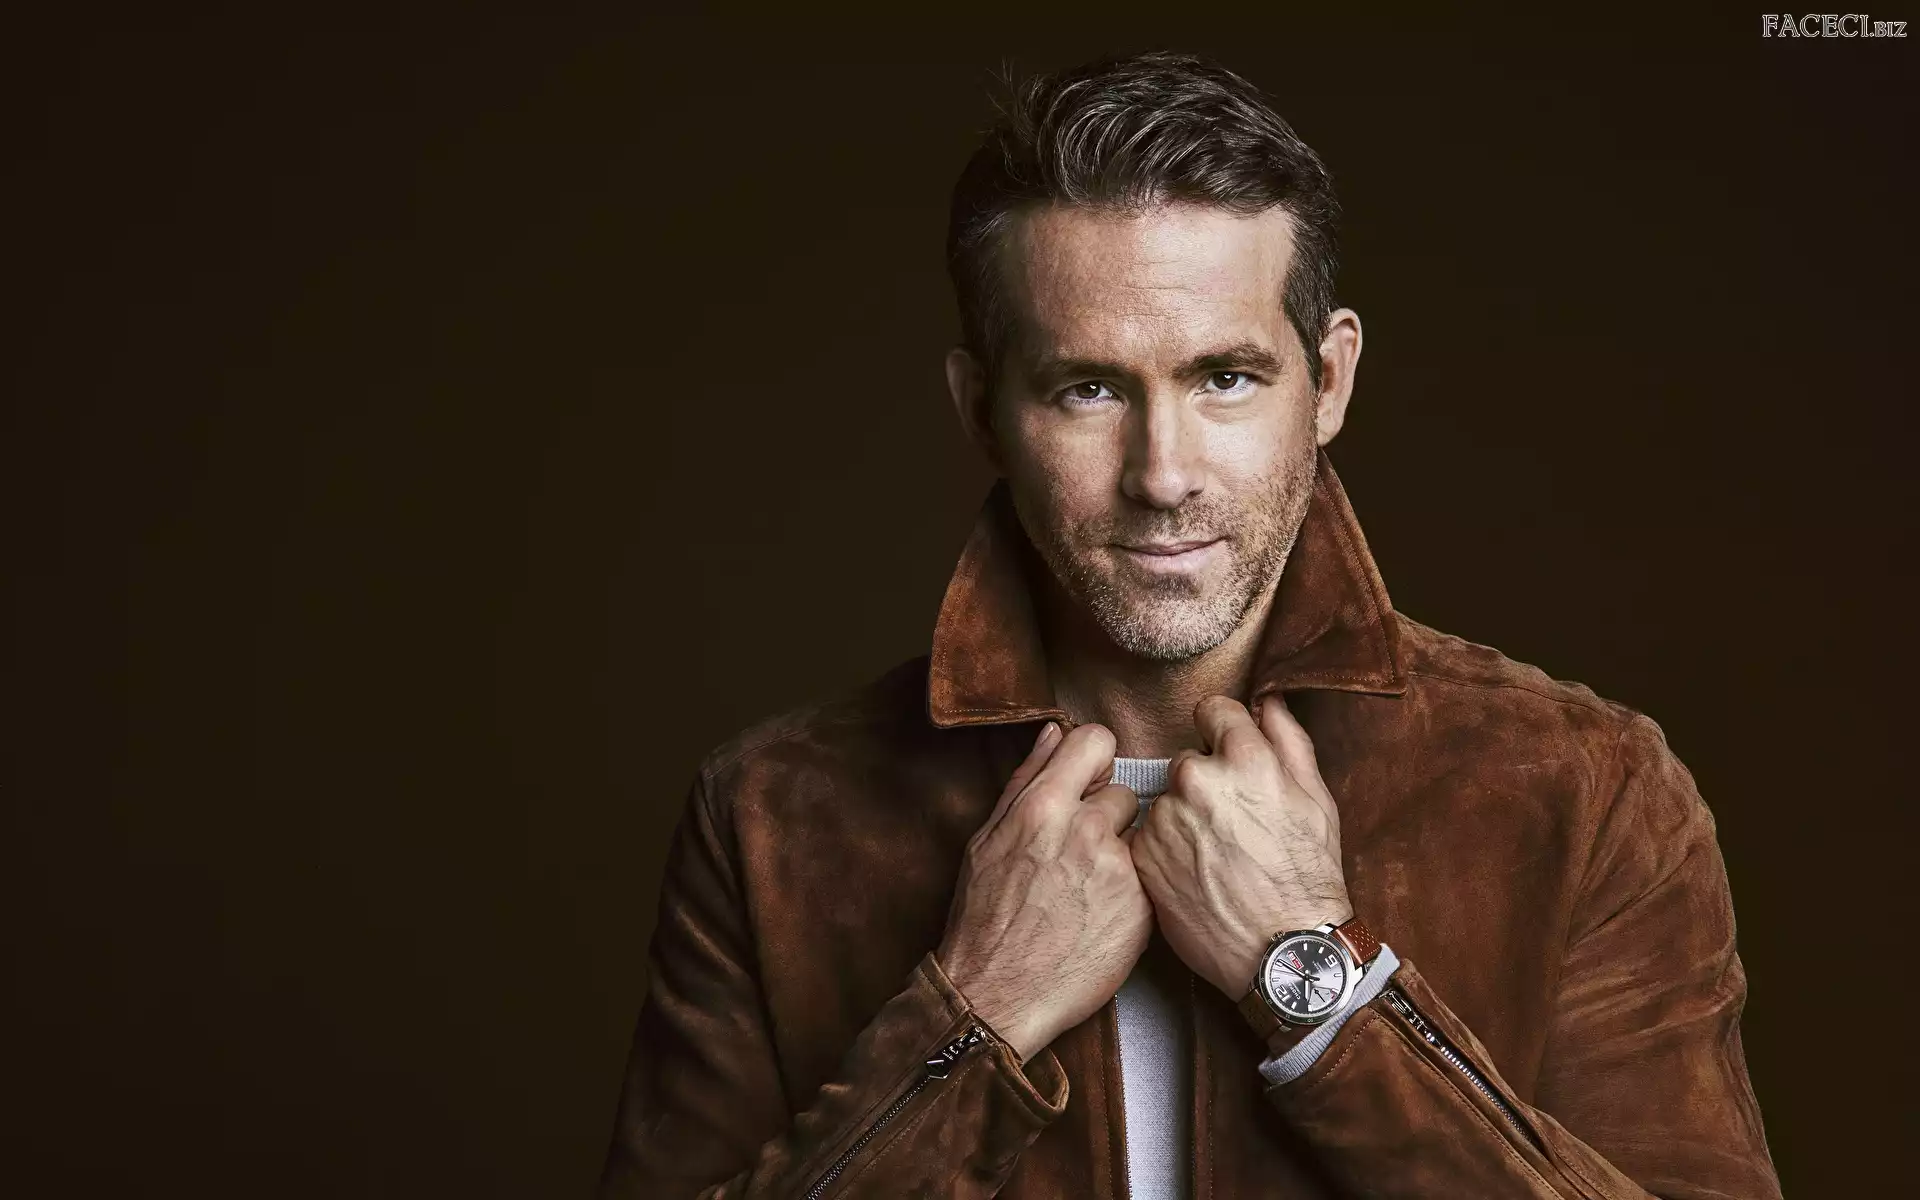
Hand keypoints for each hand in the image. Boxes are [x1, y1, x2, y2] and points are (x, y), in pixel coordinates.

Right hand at [937, 721, 1151, 1061]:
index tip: (1085, 781)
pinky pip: (1146, 880)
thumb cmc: (984, 918)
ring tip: (1084, 890)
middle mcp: (1086, 831)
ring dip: (1118, 855)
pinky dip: (1129, 893)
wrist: (998, 996)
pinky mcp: (1143, 910)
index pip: (1097, 740)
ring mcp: (1119, 872)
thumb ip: (1026, 779)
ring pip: (1138, 837)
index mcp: (1043, 806)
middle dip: (1103, 816)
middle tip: (1075, 854)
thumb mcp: (986, 839)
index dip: (1092, 759)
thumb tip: (1053, 731)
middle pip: (1122, 792)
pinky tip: (1098, 916)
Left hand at [1129, 693, 1352, 999]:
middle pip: (1187, 760)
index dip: (1222, 733)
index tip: (1228, 756)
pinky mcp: (1144, 855)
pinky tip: (1195, 876)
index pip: (1212, 710)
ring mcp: (1166, 818)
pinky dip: (1165, 851)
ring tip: (1216, 859)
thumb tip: (1268, 701)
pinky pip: (1149, 836)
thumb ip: (1288, 740)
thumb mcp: (1317, 801)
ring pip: (1167, 800)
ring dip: (1183, 819)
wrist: (1282, 952)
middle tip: (1232, 827)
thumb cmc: (1308, 878)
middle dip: (1205, 783)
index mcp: (1245, 758)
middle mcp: (1198, 779)